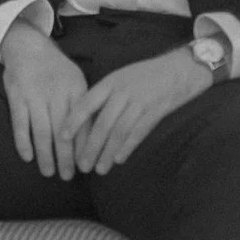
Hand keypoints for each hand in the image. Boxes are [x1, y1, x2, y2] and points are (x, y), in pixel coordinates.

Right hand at [0, 19, 87, 179]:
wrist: (29, 47)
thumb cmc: (56, 71)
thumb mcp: (76, 82)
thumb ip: (84, 107)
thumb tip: (94, 138)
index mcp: (76, 89)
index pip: (83, 124)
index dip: (84, 147)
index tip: (86, 166)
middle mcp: (56, 93)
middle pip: (63, 132)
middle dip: (66, 157)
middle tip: (68, 176)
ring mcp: (35, 95)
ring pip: (42, 131)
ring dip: (46, 154)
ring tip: (49, 172)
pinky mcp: (16, 96)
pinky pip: (20, 123)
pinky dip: (23, 141)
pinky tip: (27, 157)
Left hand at [68, 49, 210, 174]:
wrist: (177, 71)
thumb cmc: (143, 76)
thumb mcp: (119, 78)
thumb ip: (103, 96)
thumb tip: (83, 120)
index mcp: (110, 83)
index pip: (86, 103)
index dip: (74, 121)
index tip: (62, 137)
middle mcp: (123, 93)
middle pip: (103, 123)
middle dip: (91, 147)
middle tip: (82, 165)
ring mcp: (139, 103)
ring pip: (119, 132)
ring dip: (108, 153)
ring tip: (99, 169)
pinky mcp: (154, 113)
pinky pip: (138, 133)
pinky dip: (127, 147)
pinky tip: (118, 160)